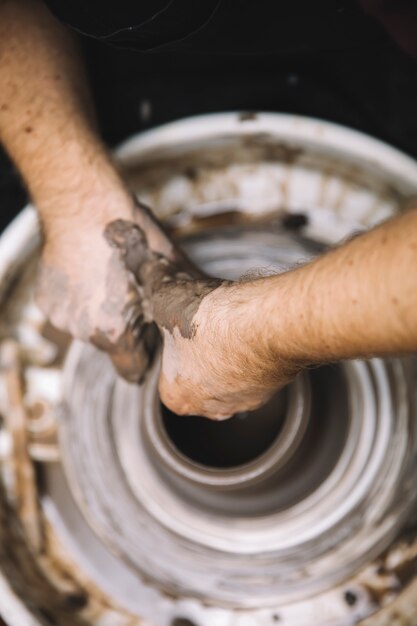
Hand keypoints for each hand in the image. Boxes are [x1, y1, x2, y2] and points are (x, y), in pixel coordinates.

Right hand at [36, 196, 199, 382]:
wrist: (84, 205)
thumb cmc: (131, 235)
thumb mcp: (169, 268)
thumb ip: (185, 298)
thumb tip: (215, 306)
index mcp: (116, 333)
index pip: (133, 372)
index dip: (146, 354)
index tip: (152, 338)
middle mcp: (85, 333)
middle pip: (112, 344)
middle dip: (124, 326)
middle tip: (133, 294)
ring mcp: (62, 318)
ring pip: (88, 327)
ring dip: (100, 311)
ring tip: (110, 279)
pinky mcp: (46, 302)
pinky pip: (68, 310)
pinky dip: (78, 298)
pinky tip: (88, 273)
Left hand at [106, 220, 299, 418]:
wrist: (262, 324)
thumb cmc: (210, 321)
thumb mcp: (165, 296)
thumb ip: (154, 283)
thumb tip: (148, 269)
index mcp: (176, 396)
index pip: (168, 373)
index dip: (173, 343)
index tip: (180, 324)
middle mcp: (210, 408)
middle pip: (200, 376)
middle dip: (202, 351)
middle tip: (206, 322)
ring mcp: (246, 400)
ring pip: (232, 374)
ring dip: (230, 350)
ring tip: (231, 320)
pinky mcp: (275, 387)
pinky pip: (259, 368)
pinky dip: (255, 348)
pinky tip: (253, 325)